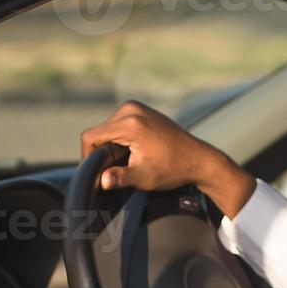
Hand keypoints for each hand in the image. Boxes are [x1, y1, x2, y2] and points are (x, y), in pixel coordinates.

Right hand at [79, 101, 255, 217]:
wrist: (199, 159)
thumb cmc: (173, 169)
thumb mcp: (145, 177)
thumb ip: (120, 178)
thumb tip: (101, 181)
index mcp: (130, 123)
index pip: (90, 136)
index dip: (87, 156)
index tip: (96, 172)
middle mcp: (131, 109)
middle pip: (98, 131)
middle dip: (101, 151)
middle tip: (116, 170)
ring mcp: (137, 107)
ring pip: (107, 128)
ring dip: (111, 145)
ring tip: (128, 161)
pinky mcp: (141, 109)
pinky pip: (118, 124)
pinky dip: (120, 138)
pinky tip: (133, 152)